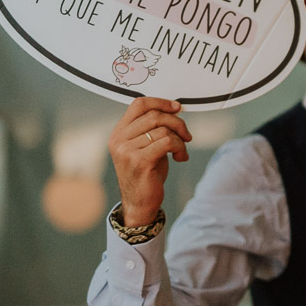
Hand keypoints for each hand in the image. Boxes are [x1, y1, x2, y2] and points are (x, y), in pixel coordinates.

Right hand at [108, 97, 191, 226]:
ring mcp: (127, 151)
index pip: (138, 104)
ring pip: (163, 130)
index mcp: (119, 133)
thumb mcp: (146, 147)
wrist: (140, 203)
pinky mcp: (139, 161)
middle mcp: (119, 140)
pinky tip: (180, 158)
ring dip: (180, 139)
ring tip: (182, 151)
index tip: (177, 108)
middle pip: (154, 115)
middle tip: (187, 135)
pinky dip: (180, 148)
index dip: (161, 102)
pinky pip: (168, 142)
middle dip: (177, 123)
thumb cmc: (146, 174)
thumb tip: (174, 109)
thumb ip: (153, 129)